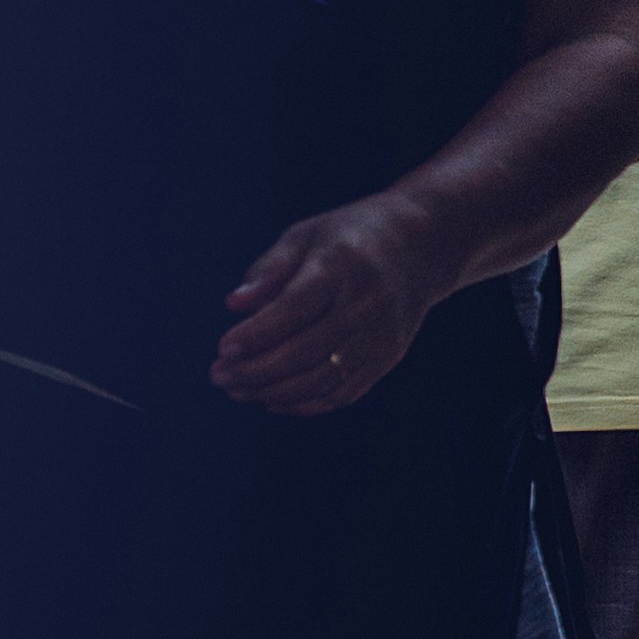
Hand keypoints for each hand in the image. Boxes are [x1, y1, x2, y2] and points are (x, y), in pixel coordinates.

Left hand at [212, 191, 452, 415]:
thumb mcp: (306, 235)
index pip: (295, 308)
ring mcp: (380, 335)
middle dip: (255, 370)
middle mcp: (365, 304)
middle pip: (305, 350)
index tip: (223, 348)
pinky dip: (305, 404)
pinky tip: (273, 400)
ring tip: (238, 391)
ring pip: (322, 379)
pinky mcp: (387, 357)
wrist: (420, 247)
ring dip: (274, 392)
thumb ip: (269, 269)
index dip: (257, 333)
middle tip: (219, 375)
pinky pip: (343, 393)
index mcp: (341, 266)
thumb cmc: (349, 237)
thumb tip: (233, 305)